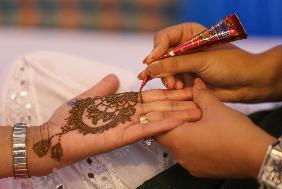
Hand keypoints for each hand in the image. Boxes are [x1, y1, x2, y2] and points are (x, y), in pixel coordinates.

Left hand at [27, 74, 200, 175]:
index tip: (185, 89)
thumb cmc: (69, 119)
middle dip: (180, 104)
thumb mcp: (88, 97)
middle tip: (202, 102)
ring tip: (198, 112)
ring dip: (178, 115)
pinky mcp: (122, 138)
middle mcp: (128, 117)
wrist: (55, 139)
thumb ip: (103, 88)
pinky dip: (162, 125)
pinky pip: (145, 130)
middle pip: (159, 108)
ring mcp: (127, 127)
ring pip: (156, 119)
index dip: (168, 93)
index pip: (150, 98)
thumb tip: (115, 75)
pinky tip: (178, 120)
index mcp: (122, 106)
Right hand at [138, 23, 281, 101]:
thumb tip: (150, 67)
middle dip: (161, 68)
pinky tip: (178, 90)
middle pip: (160, 56)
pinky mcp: (186, 79)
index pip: (163, 37)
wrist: (247, 82)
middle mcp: (184, 48)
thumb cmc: (230, 64)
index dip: (156, 49)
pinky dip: (172, 87)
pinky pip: (171, 82)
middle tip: (167, 80)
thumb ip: (175, 64)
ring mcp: (184, 64)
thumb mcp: (201, 61)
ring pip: (163, 71)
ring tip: (175, 87)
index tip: (151, 62)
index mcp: (189, 34)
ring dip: (167, 79)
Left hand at [156, 78, 275, 177]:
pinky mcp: (201, 170)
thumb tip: (196, 85)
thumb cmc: (234, 133)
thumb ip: (201, 95)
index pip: (156, 128)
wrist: (257, 155)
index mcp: (179, 139)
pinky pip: (189, 156)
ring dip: (182, 135)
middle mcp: (180, 155)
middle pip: (167, 137)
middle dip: (170, 124)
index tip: (159, 110)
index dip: (157, 118)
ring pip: (178, 147)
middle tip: (176, 113)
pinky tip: (201, 136)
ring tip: (191, 123)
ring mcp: (190, 165)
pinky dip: (191, 145)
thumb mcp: (215, 108)